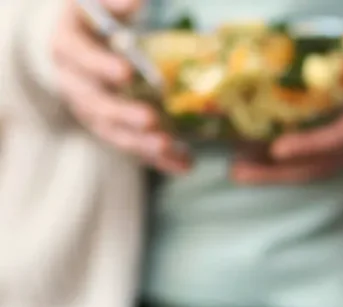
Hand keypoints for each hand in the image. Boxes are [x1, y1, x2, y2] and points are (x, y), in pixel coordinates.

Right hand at [52, 0, 189, 171]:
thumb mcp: (98, 5)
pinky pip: (133, 146)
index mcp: (68, 49)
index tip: (127, 72)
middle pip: (95, 105)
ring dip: (141, 144)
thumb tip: (135, 1)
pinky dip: (157, 158)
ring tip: (168, 147)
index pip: (80, 59)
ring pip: (112, 133)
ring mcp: (91, 111)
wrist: (78, 43)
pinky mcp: (111, 128)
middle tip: (151, 119)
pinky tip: (183, 164)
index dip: (101, 66)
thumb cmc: (94, 20)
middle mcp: (75, 85)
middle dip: (123, 114)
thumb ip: (115, 3)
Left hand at [233, 12, 342, 183]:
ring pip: (322, 165)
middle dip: (281, 171)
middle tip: (238, 171)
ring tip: (239, 169)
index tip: (277, 148)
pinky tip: (260, 153)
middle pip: (327, 163)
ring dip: (280, 171)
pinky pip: (322, 155)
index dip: (311, 145)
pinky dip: (292, 158)